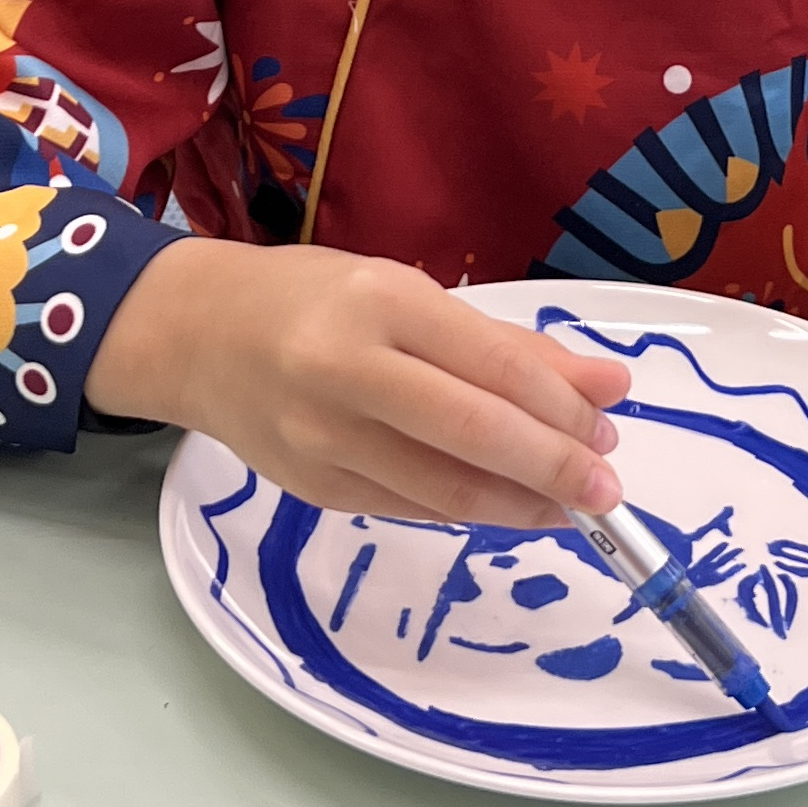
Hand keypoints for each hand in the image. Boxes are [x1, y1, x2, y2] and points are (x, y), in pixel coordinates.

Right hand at [88, 242, 627, 527]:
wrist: (196, 335)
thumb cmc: (315, 300)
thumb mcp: (410, 294)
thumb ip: (509, 346)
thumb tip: (610, 386)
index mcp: (380, 303)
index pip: (494, 366)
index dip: (563, 409)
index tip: (609, 431)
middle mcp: (346, 371)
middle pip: (474, 434)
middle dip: (555, 469)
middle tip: (606, 490)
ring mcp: (324, 438)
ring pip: (446, 490)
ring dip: (521, 506)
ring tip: (567, 506)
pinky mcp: (314, 489)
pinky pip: (412, 509)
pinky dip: (470, 512)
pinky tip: (506, 505)